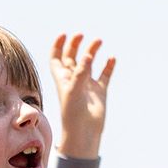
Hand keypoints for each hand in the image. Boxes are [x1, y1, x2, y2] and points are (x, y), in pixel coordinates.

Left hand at [48, 33, 113, 160]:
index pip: (56, 58)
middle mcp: (74, 80)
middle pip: (72, 57)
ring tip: (99, 41)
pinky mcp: (99, 92)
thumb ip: (80, 73)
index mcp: (62, 79)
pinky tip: (112, 58)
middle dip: (75, 45)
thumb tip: (88, 55)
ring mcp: (87, 85)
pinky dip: (108, 66)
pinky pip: (104, 75)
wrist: (84, 133)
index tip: (64, 34)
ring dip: (92, 51)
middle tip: (81, 35)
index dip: (58, 46)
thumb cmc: (73, 114)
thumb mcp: (73, 91)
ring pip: (89, 64)